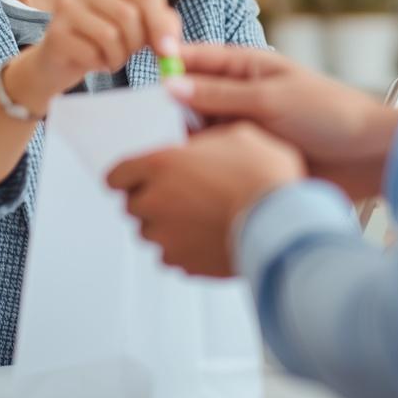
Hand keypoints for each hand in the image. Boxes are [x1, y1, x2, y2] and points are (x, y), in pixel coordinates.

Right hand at [7, 0, 182, 112]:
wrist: (63, 58)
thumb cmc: (106, 38)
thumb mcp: (140, 26)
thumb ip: (163, 25)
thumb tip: (170, 45)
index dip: (162, 25)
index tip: (169, 51)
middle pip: (129, 15)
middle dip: (136, 43)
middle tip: (128, 52)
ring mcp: (67, 5)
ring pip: (110, 35)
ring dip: (118, 56)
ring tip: (111, 57)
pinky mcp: (55, 32)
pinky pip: (92, 53)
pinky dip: (100, 64)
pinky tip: (95, 61)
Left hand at [106, 122, 303, 277]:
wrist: (281, 222)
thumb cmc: (263, 176)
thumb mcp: (237, 135)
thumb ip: (207, 139)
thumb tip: (203, 140)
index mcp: (160, 165)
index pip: (116, 175)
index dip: (128, 176)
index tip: (136, 178)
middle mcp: (155, 202)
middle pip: (133, 206)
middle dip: (152, 199)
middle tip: (181, 194)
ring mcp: (167, 237)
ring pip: (152, 234)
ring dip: (167, 226)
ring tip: (199, 217)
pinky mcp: (184, 263)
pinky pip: (173, 257)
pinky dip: (185, 250)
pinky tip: (208, 237)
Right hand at [164, 44, 397, 201]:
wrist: (368, 157)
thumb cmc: (331, 115)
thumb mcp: (270, 98)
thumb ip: (219, 95)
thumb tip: (172, 86)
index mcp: (247, 68)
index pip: (197, 59)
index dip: (169, 63)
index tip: (143, 72)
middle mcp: (240, 96)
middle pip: (191, 97)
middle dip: (168, 107)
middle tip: (141, 122)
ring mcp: (242, 128)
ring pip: (198, 130)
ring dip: (181, 138)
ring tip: (155, 147)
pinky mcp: (246, 158)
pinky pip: (213, 158)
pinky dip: (198, 162)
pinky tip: (181, 169)